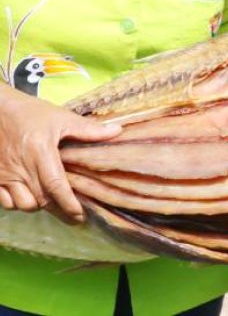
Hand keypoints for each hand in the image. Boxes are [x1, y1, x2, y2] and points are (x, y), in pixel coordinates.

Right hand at [0, 86, 120, 219]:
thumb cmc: (30, 113)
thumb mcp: (61, 118)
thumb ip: (88, 129)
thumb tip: (117, 131)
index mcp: (40, 151)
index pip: (56, 185)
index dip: (69, 204)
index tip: (80, 215)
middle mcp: (21, 167)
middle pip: (41, 200)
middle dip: (59, 211)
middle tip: (74, 215)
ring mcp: (4, 175)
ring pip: (22, 205)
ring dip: (38, 206)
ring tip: (53, 201)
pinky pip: (5, 202)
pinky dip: (18, 204)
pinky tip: (31, 196)